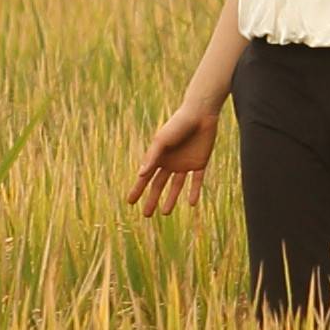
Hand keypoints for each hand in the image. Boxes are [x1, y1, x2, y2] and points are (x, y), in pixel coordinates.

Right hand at [128, 98, 219, 217]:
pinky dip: (194, 191)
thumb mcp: (162, 141)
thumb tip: (140, 175)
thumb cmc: (178, 124)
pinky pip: (196, 181)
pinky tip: (191, 203)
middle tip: (146, 214)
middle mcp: (170, 162)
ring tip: (165, 213)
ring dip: (171, 199)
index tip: (130, 202)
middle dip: (152, 199)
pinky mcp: (199, 163)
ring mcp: (185, 164)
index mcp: (158, 157)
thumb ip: (152, 157)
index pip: (146, 177)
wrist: (200, 114)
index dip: (137, 189)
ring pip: (176, 186)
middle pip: (159, 185)